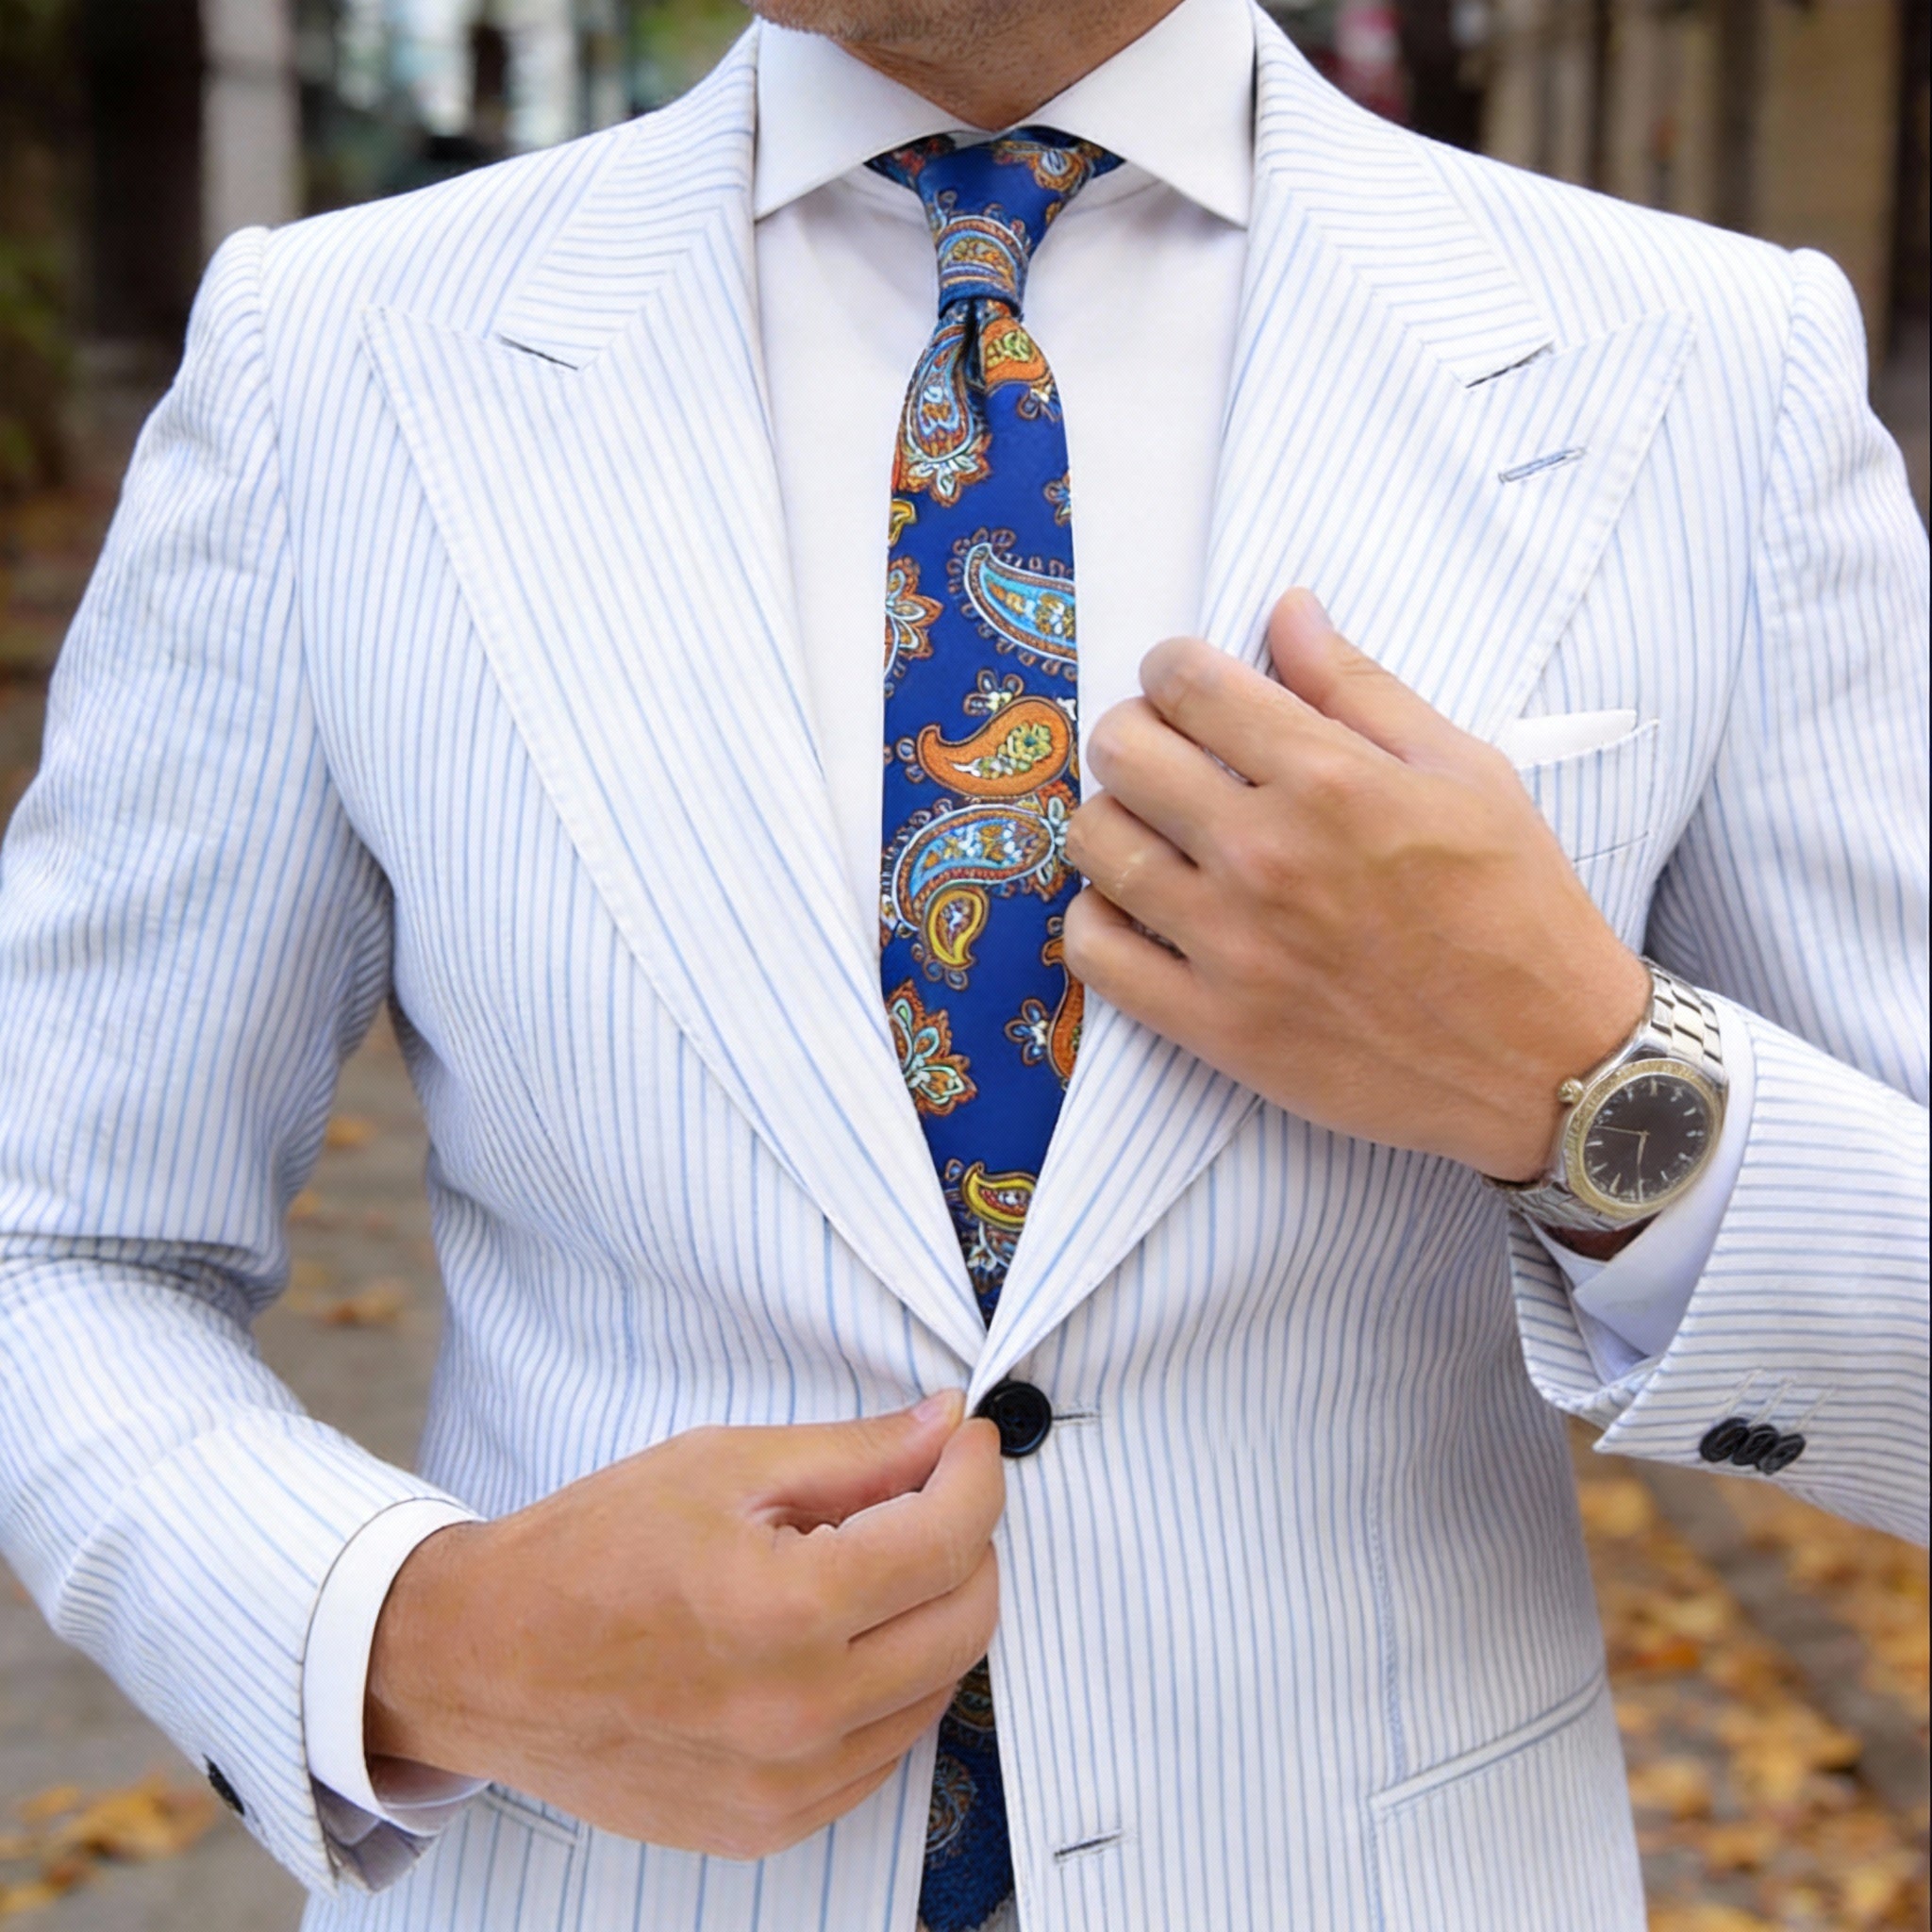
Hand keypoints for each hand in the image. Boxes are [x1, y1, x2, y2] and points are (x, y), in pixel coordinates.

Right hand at [365, 1393, 1002, 1858]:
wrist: (484, 1660)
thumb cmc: (591, 1549)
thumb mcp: (722, 1466)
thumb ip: (853, 1453)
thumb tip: (947, 1427)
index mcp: (785, 1609)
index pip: (948, 1540)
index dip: (976, 1475)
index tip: (968, 1442)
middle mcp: (799, 1712)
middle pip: (966, 1622)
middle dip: (969, 1542)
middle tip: (932, 1493)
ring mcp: (787, 1786)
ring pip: (936, 1691)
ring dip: (934, 1616)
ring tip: (875, 1563)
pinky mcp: (769, 1826)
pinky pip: (883, 1754)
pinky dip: (890, 1687)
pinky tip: (842, 1639)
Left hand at [1062, 590, 1651, 1181]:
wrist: (1546, 1060)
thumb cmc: (1516, 908)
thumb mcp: (1465, 772)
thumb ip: (1361, 688)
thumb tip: (1288, 610)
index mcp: (1329, 780)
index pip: (1187, 683)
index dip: (1173, 667)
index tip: (1187, 684)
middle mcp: (1266, 855)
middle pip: (1122, 751)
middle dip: (1136, 733)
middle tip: (1169, 754)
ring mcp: (1231, 945)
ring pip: (1096, 843)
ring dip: (1113, 820)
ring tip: (1154, 831)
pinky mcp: (1214, 1026)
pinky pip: (1096, 955)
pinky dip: (1099, 920)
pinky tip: (1138, 910)